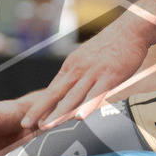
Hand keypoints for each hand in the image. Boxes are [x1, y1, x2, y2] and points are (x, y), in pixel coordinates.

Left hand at [20, 15, 151, 128]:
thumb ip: (79, 73)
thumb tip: (71, 89)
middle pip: (56, 93)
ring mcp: (93, 73)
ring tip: (47, 126)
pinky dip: (87, 106)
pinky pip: (96, 94)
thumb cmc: (111, 45)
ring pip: (73, 97)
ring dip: (59, 113)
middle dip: (40, 110)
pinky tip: (80, 118)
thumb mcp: (88, 57)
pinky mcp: (109, 76)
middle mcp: (78, 69)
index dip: (41, 105)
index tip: (30, 118)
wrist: (130, 29)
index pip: (53, 89)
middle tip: (26, 124)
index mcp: (72, 65)